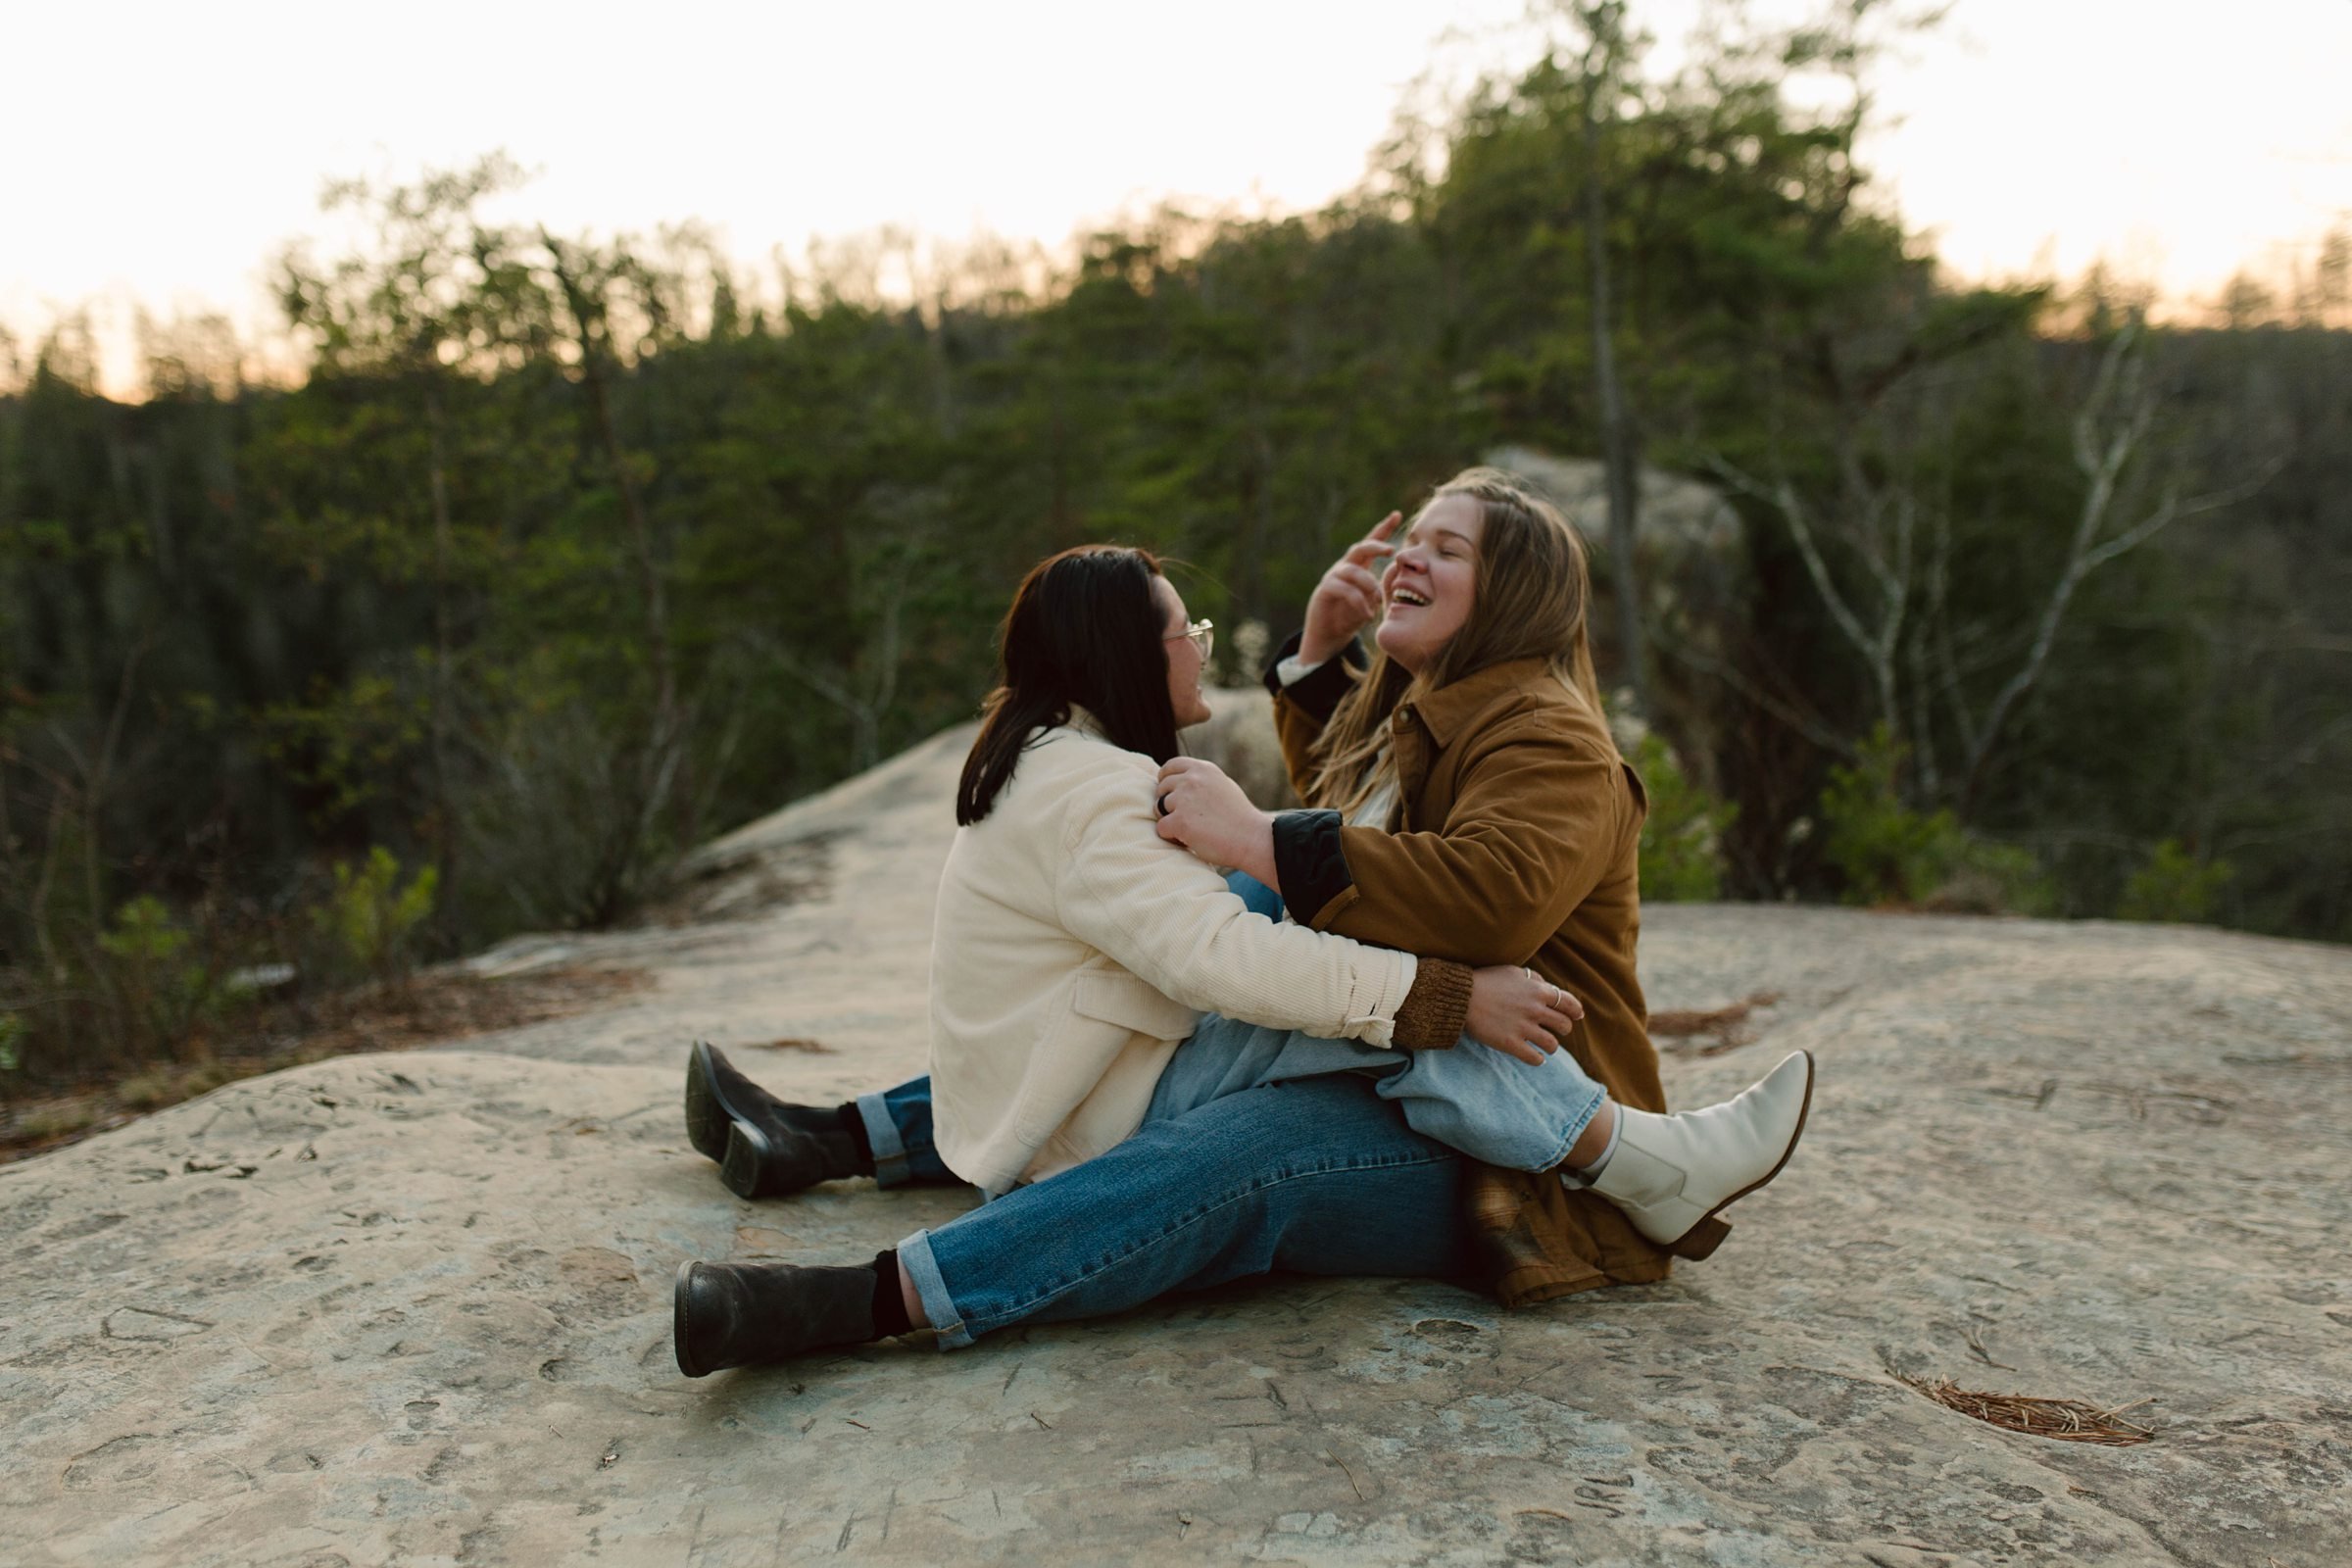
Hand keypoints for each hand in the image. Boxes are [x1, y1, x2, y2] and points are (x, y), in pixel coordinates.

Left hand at [1154, 757, 1276, 884]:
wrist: (1252, 838)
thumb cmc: (1239, 817)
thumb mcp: (1222, 785)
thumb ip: (1200, 780)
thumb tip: (1178, 780)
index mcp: (1203, 769)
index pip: (1170, 766)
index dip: (1165, 780)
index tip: (1169, 793)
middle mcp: (1192, 780)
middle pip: (1161, 789)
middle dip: (1168, 804)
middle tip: (1186, 818)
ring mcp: (1184, 800)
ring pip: (1158, 808)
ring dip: (1169, 820)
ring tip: (1190, 829)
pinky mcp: (1180, 821)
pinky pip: (1161, 829)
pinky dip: (1171, 837)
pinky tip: (1188, 840)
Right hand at [1299, 512, 1401, 666]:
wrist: (1329, 636)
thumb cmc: (1352, 616)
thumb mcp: (1372, 601)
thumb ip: (1381, 588)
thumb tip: (1397, 578)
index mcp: (1358, 566)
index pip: (1371, 543)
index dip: (1383, 528)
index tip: (1397, 514)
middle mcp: (1345, 567)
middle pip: (1360, 548)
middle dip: (1376, 546)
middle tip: (1392, 550)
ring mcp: (1332, 577)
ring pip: (1353, 571)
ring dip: (1370, 585)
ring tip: (1379, 601)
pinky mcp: (1324, 591)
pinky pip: (1344, 590)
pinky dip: (1359, 602)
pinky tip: (1368, 615)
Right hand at [1464, 966, 1584, 1065]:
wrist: (1461, 996)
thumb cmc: (1485, 980)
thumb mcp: (1513, 972)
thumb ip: (1533, 978)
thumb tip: (1546, 986)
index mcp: (1538, 991)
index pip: (1569, 1003)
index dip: (1576, 1011)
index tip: (1577, 1016)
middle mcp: (1535, 1010)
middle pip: (1564, 1025)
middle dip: (1564, 1029)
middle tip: (1558, 1031)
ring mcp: (1523, 1028)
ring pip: (1552, 1044)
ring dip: (1551, 1046)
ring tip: (1546, 1046)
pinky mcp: (1511, 1044)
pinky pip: (1534, 1058)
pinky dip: (1538, 1060)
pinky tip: (1535, 1058)